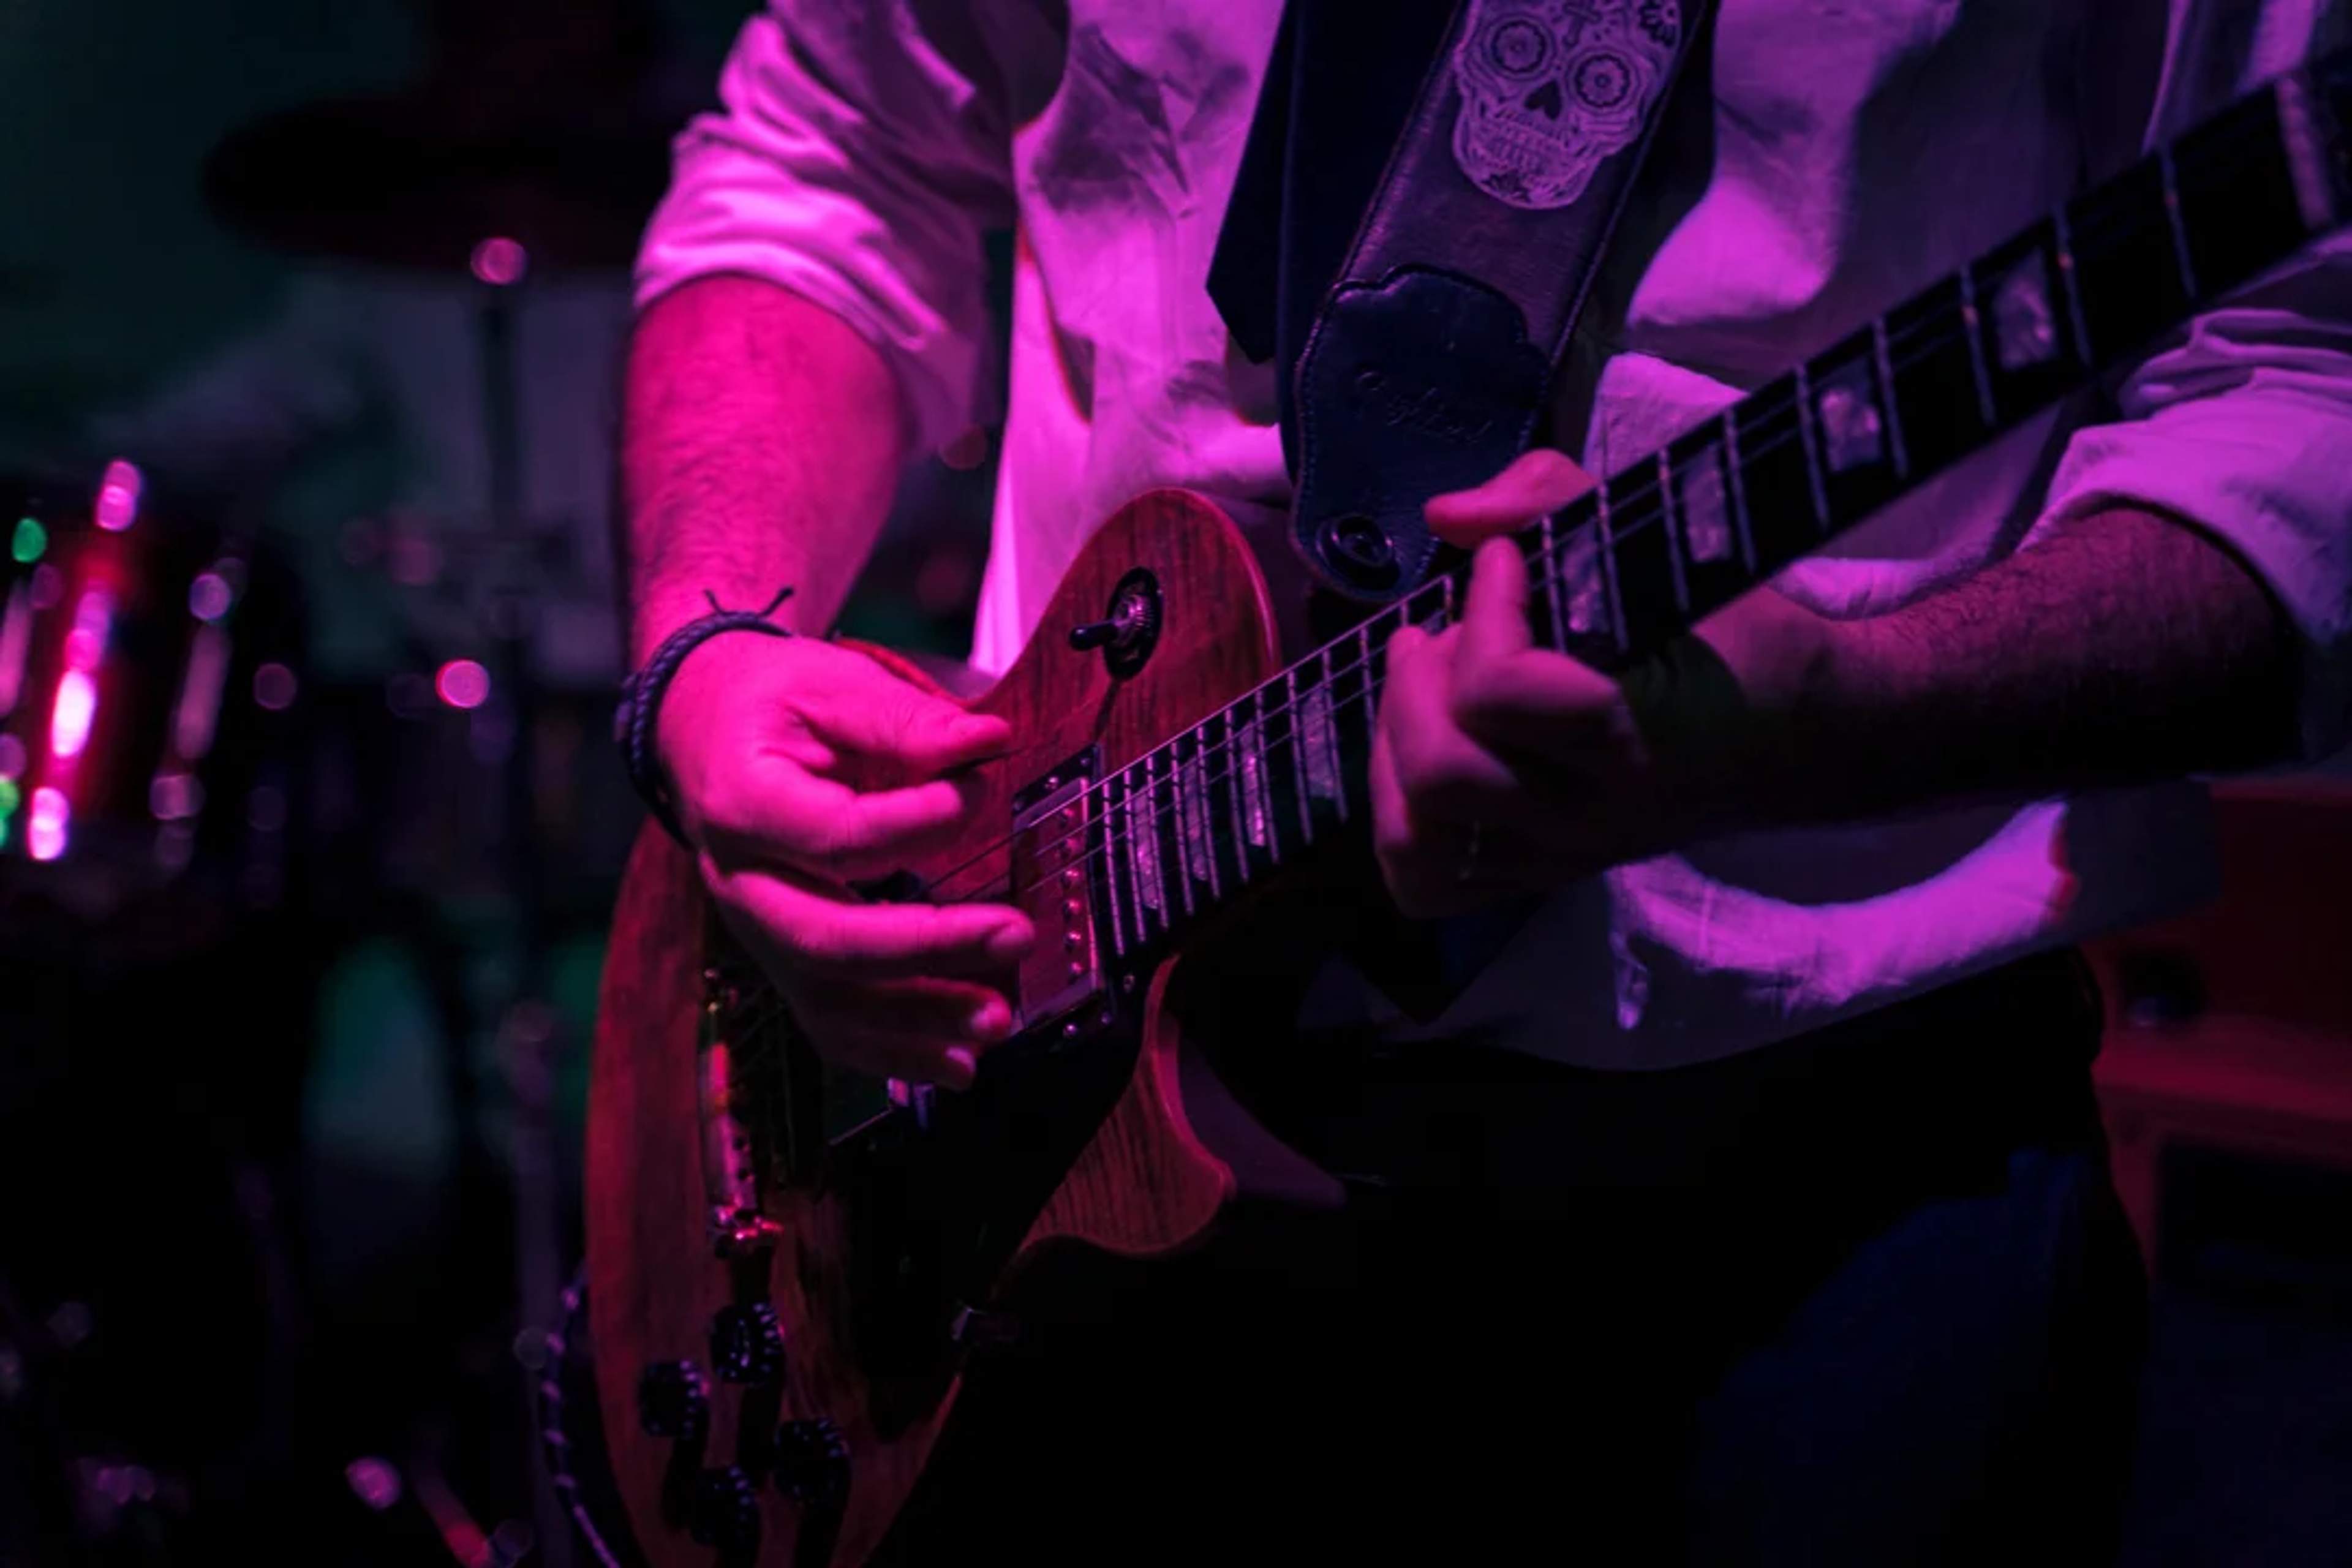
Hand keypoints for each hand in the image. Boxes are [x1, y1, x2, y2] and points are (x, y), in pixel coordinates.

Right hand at [658, 633, 1032, 1088]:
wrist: (703, 729)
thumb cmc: (773, 703)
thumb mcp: (831, 684)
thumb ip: (906, 720)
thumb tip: (987, 743)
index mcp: (742, 803)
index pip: (837, 837)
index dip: (920, 822)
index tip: (981, 788)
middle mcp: (738, 883)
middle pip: (827, 939)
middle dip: (928, 948)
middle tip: (1014, 934)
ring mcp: (756, 934)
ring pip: (829, 1001)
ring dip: (919, 1021)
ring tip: (997, 1021)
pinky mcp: (783, 961)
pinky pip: (830, 1024)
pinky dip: (893, 1054)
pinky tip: (957, 1066)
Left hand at [1370, 450, 1832, 916]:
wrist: (1811, 738)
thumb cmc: (1742, 637)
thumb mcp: (1673, 546)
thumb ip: (1555, 500)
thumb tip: (1448, 515)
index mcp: (1632, 734)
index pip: (1497, 691)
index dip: (1481, 609)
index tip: (1502, 562)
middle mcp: (1591, 813)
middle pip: (1441, 773)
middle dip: (1415, 686)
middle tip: (1442, 636)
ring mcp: (1562, 855)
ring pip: (1417, 840)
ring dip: (1393, 754)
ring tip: (1422, 696)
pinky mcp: (1542, 875)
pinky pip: (1427, 882)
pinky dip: (1401, 821)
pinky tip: (1419, 758)